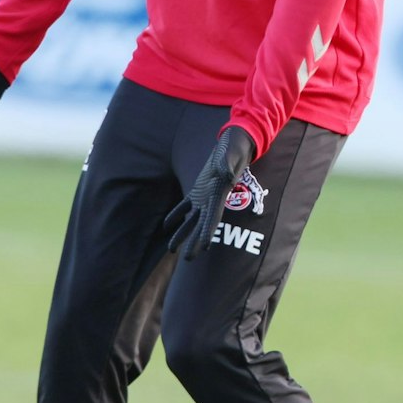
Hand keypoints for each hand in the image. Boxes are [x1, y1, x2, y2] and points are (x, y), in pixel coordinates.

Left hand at [163, 124, 256, 259]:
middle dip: (194, 242)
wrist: (235, 144)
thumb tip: (227, 175)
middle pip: (201, 226)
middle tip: (187, 259)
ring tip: (172, 250)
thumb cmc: (234, 149)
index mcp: (218, 194)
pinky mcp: (198, 190)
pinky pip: (185, 206)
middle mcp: (211, 200)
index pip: (213, 218)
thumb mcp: (231, 156)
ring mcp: (204, 196)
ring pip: (191, 220)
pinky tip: (167, 225)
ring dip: (182, 233)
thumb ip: (228, 165)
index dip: (208, 232)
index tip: (204, 248)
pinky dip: (176, 215)